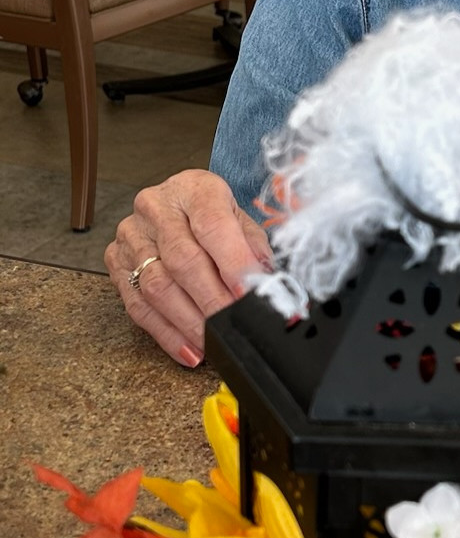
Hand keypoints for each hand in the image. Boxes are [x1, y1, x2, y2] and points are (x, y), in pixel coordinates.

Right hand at [105, 169, 272, 366]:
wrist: (178, 201)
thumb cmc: (215, 214)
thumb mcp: (241, 219)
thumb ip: (254, 250)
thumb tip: (264, 285)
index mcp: (195, 189)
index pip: (212, 225)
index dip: (232, 262)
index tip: (248, 293)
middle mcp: (157, 208)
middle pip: (182, 260)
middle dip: (211, 300)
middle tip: (231, 325)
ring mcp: (132, 235)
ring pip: (157, 286)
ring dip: (187, 322)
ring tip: (212, 342)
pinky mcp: (116, 261)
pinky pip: (137, 304)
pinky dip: (165, 332)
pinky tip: (188, 348)